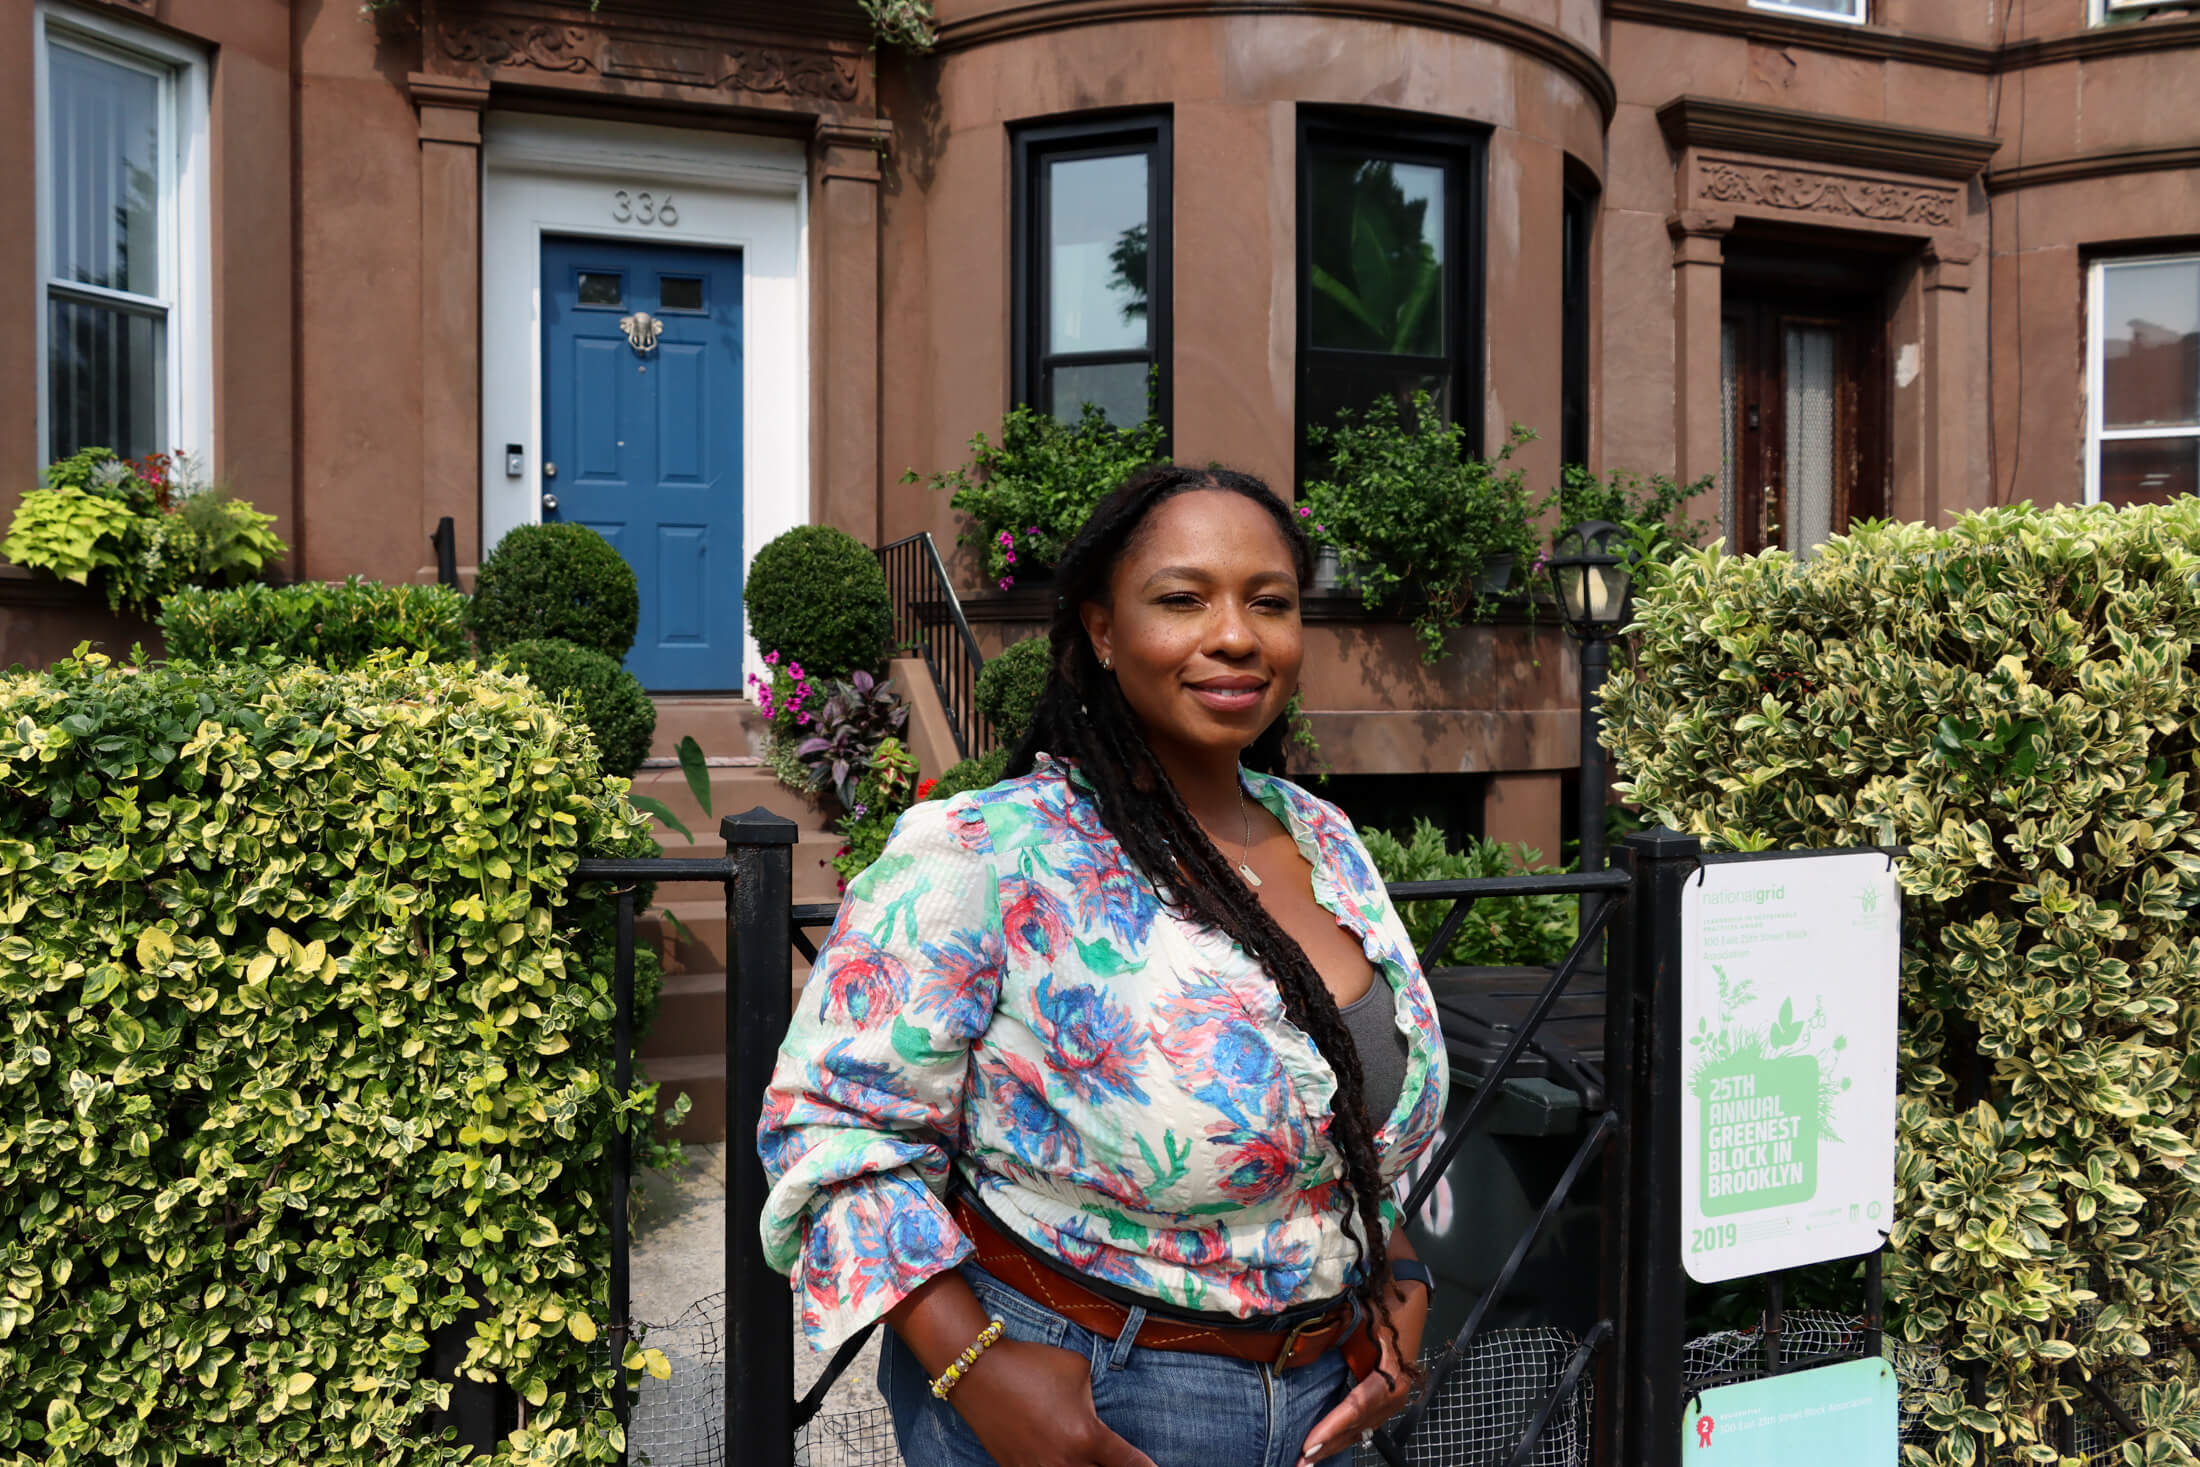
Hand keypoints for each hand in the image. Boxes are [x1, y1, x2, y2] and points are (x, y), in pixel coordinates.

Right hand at [950, 1338, 1159, 1466]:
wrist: (979, 1372)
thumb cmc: (1032, 1365)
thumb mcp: (1078, 1371)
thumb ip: (1096, 1397)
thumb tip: (1096, 1412)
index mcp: (1087, 1437)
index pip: (1130, 1465)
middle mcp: (1066, 1462)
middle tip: (1118, 1461)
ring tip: (1087, 1458)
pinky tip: (1059, 1458)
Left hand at [1297, 1281, 1429, 1463]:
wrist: (1407, 1294)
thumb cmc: (1380, 1303)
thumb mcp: (1357, 1316)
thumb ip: (1332, 1334)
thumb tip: (1298, 1349)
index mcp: (1391, 1374)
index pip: (1356, 1406)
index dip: (1332, 1426)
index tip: (1309, 1443)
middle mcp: (1396, 1391)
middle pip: (1358, 1424)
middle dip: (1329, 1444)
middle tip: (1302, 1461)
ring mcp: (1395, 1396)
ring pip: (1362, 1428)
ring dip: (1336, 1444)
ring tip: (1309, 1460)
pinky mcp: (1388, 1396)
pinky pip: (1365, 1421)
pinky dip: (1346, 1434)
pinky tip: (1328, 1445)